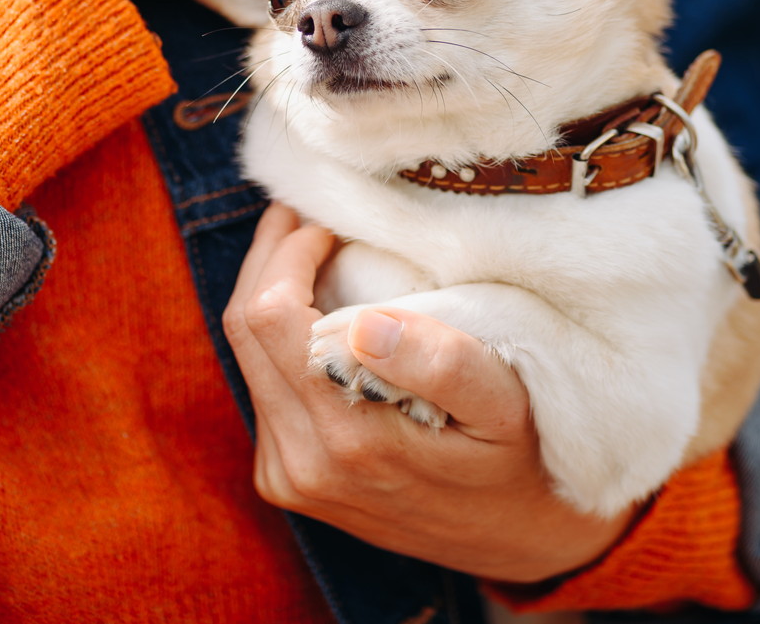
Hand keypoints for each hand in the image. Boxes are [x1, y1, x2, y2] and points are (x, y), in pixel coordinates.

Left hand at [223, 204, 637, 583]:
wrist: (511, 543)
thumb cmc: (516, 460)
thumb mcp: (503, 407)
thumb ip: (442, 362)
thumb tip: (364, 321)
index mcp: (349, 437)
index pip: (271, 314)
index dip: (288, 252)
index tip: (330, 222)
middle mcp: (300, 462)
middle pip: (244, 328)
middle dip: (270, 260)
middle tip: (310, 217)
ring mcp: (285, 474)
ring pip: (244, 354)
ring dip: (271, 293)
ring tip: (314, 251)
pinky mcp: (282, 478)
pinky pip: (259, 385)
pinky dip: (278, 338)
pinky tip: (318, 312)